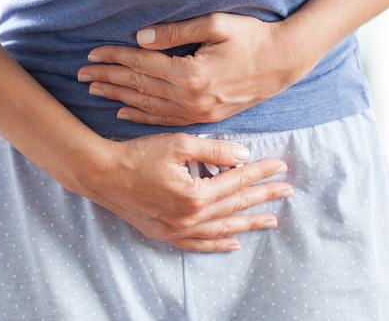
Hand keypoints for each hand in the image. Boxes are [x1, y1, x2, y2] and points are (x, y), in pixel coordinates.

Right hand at [69, 133, 292, 251]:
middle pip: (235, 206)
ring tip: (272, 220)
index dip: (261, 173)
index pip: (237, 182)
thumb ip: (214, 150)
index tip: (281, 167)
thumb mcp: (177, 143)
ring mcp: (177, 230)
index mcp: (195, 194)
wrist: (101, 174)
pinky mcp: (165, 234)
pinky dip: (218, 243)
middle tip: (287, 191)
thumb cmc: (137, 155)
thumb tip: (244, 156)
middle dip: (264, 197)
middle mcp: (189, 218)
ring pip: (222, 228)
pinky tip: (234, 242)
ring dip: (249, 223)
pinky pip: (198, 244)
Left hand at [77, 12, 312, 125]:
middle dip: (108, 79)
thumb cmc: (252, 38)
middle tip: (81, 74)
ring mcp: (198, 112)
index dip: (114, 58)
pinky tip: (124, 113)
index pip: (142, 66)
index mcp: (191, 74)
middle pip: (140, 88)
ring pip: (148, 107)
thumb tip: (141, 37)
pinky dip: (142, 117)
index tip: (91, 53)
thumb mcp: (216, 25)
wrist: (284, 63)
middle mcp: (191, 98)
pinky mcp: (206, 118)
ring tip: (95, 91)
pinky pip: (166, 120)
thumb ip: (176, 32)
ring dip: (119, 98)